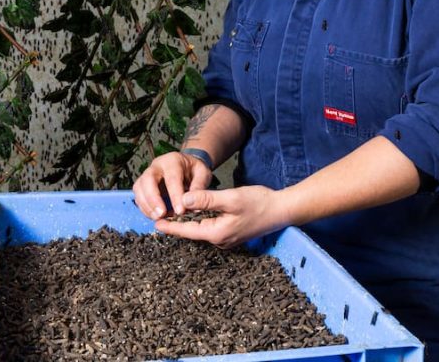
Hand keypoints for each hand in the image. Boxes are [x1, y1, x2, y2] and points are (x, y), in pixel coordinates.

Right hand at [132, 151, 211, 219]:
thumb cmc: (194, 170)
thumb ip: (199, 186)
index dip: (175, 196)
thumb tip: (193, 205)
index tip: (180, 211)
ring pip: (139, 188)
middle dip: (153, 199)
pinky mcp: (143, 184)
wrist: (186, 165)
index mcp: (173, 161)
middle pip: (148, 180)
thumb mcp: (203, 173)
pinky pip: (138, 195)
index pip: (172, 178)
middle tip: (162, 215)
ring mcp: (147, 174)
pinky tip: (153, 216)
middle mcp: (157, 165)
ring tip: (157, 218)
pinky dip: (144, 207)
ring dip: (146, 205)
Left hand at [154, 185, 289, 248]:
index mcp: (217, 233)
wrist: (282, 210)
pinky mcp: (233, 233)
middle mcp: (220, 240)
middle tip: (160, 215)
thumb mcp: (231, 198)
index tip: (155, 224)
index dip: (171, 226)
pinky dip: (201, 220)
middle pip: (193, 231)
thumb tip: (183, 200)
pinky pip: (212, 227)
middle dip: (177, 224)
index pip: (188, 231)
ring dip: (189, 222)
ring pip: (203, 228)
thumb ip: (206, 199)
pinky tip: (196, 212)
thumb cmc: (259, 202)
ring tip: (173, 214)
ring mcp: (227, 238)